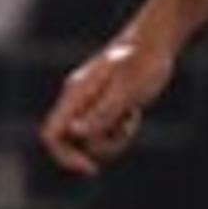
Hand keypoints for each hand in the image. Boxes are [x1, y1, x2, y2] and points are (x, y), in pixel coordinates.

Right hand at [40, 33, 175, 175]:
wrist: (155, 42)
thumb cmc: (142, 60)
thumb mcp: (126, 89)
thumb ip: (101, 112)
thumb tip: (75, 132)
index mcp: (76, 95)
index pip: (52, 134)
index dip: (64, 156)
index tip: (89, 167)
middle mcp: (78, 100)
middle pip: (69, 142)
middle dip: (96, 149)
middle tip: (122, 136)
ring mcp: (90, 104)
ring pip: (90, 140)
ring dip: (112, 141)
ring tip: (131, 118)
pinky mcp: (105, 106)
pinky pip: (104, 132)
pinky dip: (119, 132)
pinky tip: (133, 113)